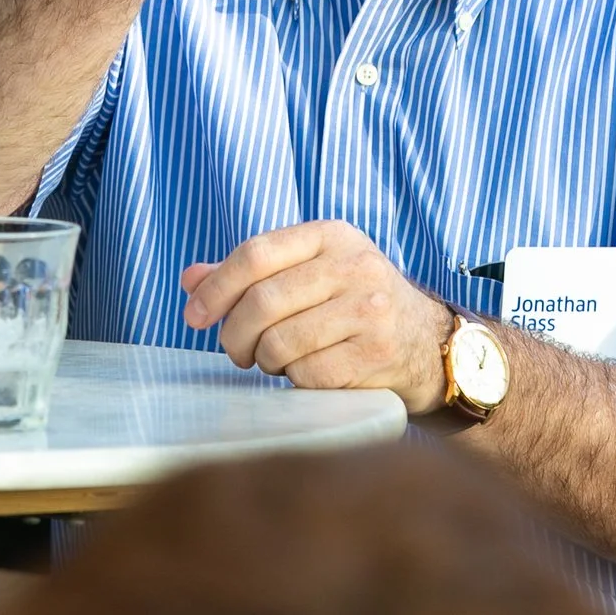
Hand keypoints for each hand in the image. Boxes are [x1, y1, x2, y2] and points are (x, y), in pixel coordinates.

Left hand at [181, 220, 453, 414]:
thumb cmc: (351, 302)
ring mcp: (370, 309)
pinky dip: (294, 379)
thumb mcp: (308, 272)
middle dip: (234, 334)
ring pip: (280, 342)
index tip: (194, 317)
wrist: (425, 340)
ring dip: (264, 360)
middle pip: (262, 301)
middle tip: (234, 350)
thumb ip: (250, 273)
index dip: (215, 288)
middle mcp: (354, 265)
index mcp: (330, 235)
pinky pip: (307, 373)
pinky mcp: (376, 352)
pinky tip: (303, 371)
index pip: (255, 254)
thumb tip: (190, 280)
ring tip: (272, 359)